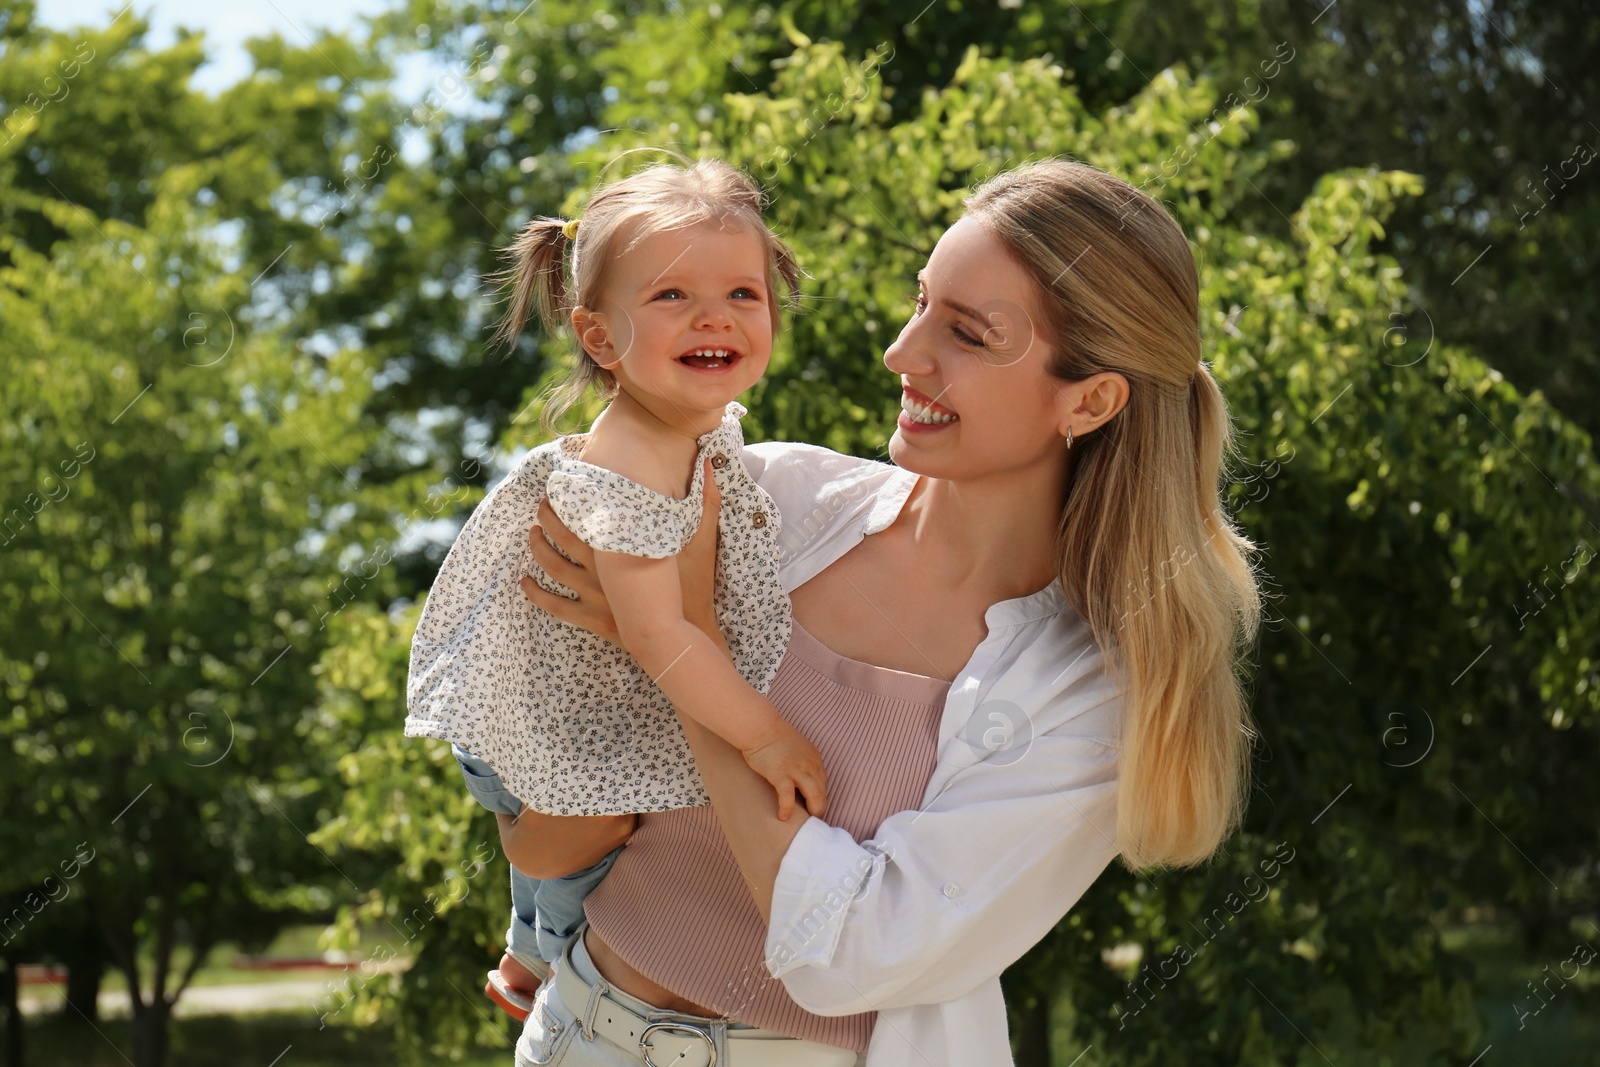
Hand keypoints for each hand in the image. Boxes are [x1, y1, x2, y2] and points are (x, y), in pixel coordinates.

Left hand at [518, 460, 720, 640]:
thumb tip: (712, 463)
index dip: (568, 499)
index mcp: (622, 547)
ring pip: (553, 568)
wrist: (686, 636)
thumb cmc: (695, 588)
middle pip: (562, 538)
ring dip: (538, 549)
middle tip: (541, 506)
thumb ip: (707, 501)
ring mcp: (595, 596)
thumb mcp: (703, 541)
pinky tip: (525, 582)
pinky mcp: (593, 620)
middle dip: (546, 519)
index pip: (586, 515)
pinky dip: (536, 593)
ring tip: (532, 534)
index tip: (559, 487)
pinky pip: (556, 606)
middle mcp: (603, 569)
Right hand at [740, 721, 828, 821]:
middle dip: (819, 808)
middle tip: (812, 819)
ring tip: (805, 821)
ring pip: (813, 795)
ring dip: (812, 810)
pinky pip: (787, 796)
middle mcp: (809, 764)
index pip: (824, 784)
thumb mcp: (797, 748)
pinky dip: (787, 808)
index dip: (820, 798)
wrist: (760, 727)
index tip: (814, 808)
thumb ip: (802, 763)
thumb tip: (801, 781)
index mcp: (814, 759)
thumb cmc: (773, 737)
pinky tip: (783, 816)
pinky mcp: (780, 774)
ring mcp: (796, 769)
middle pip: (822, 792)